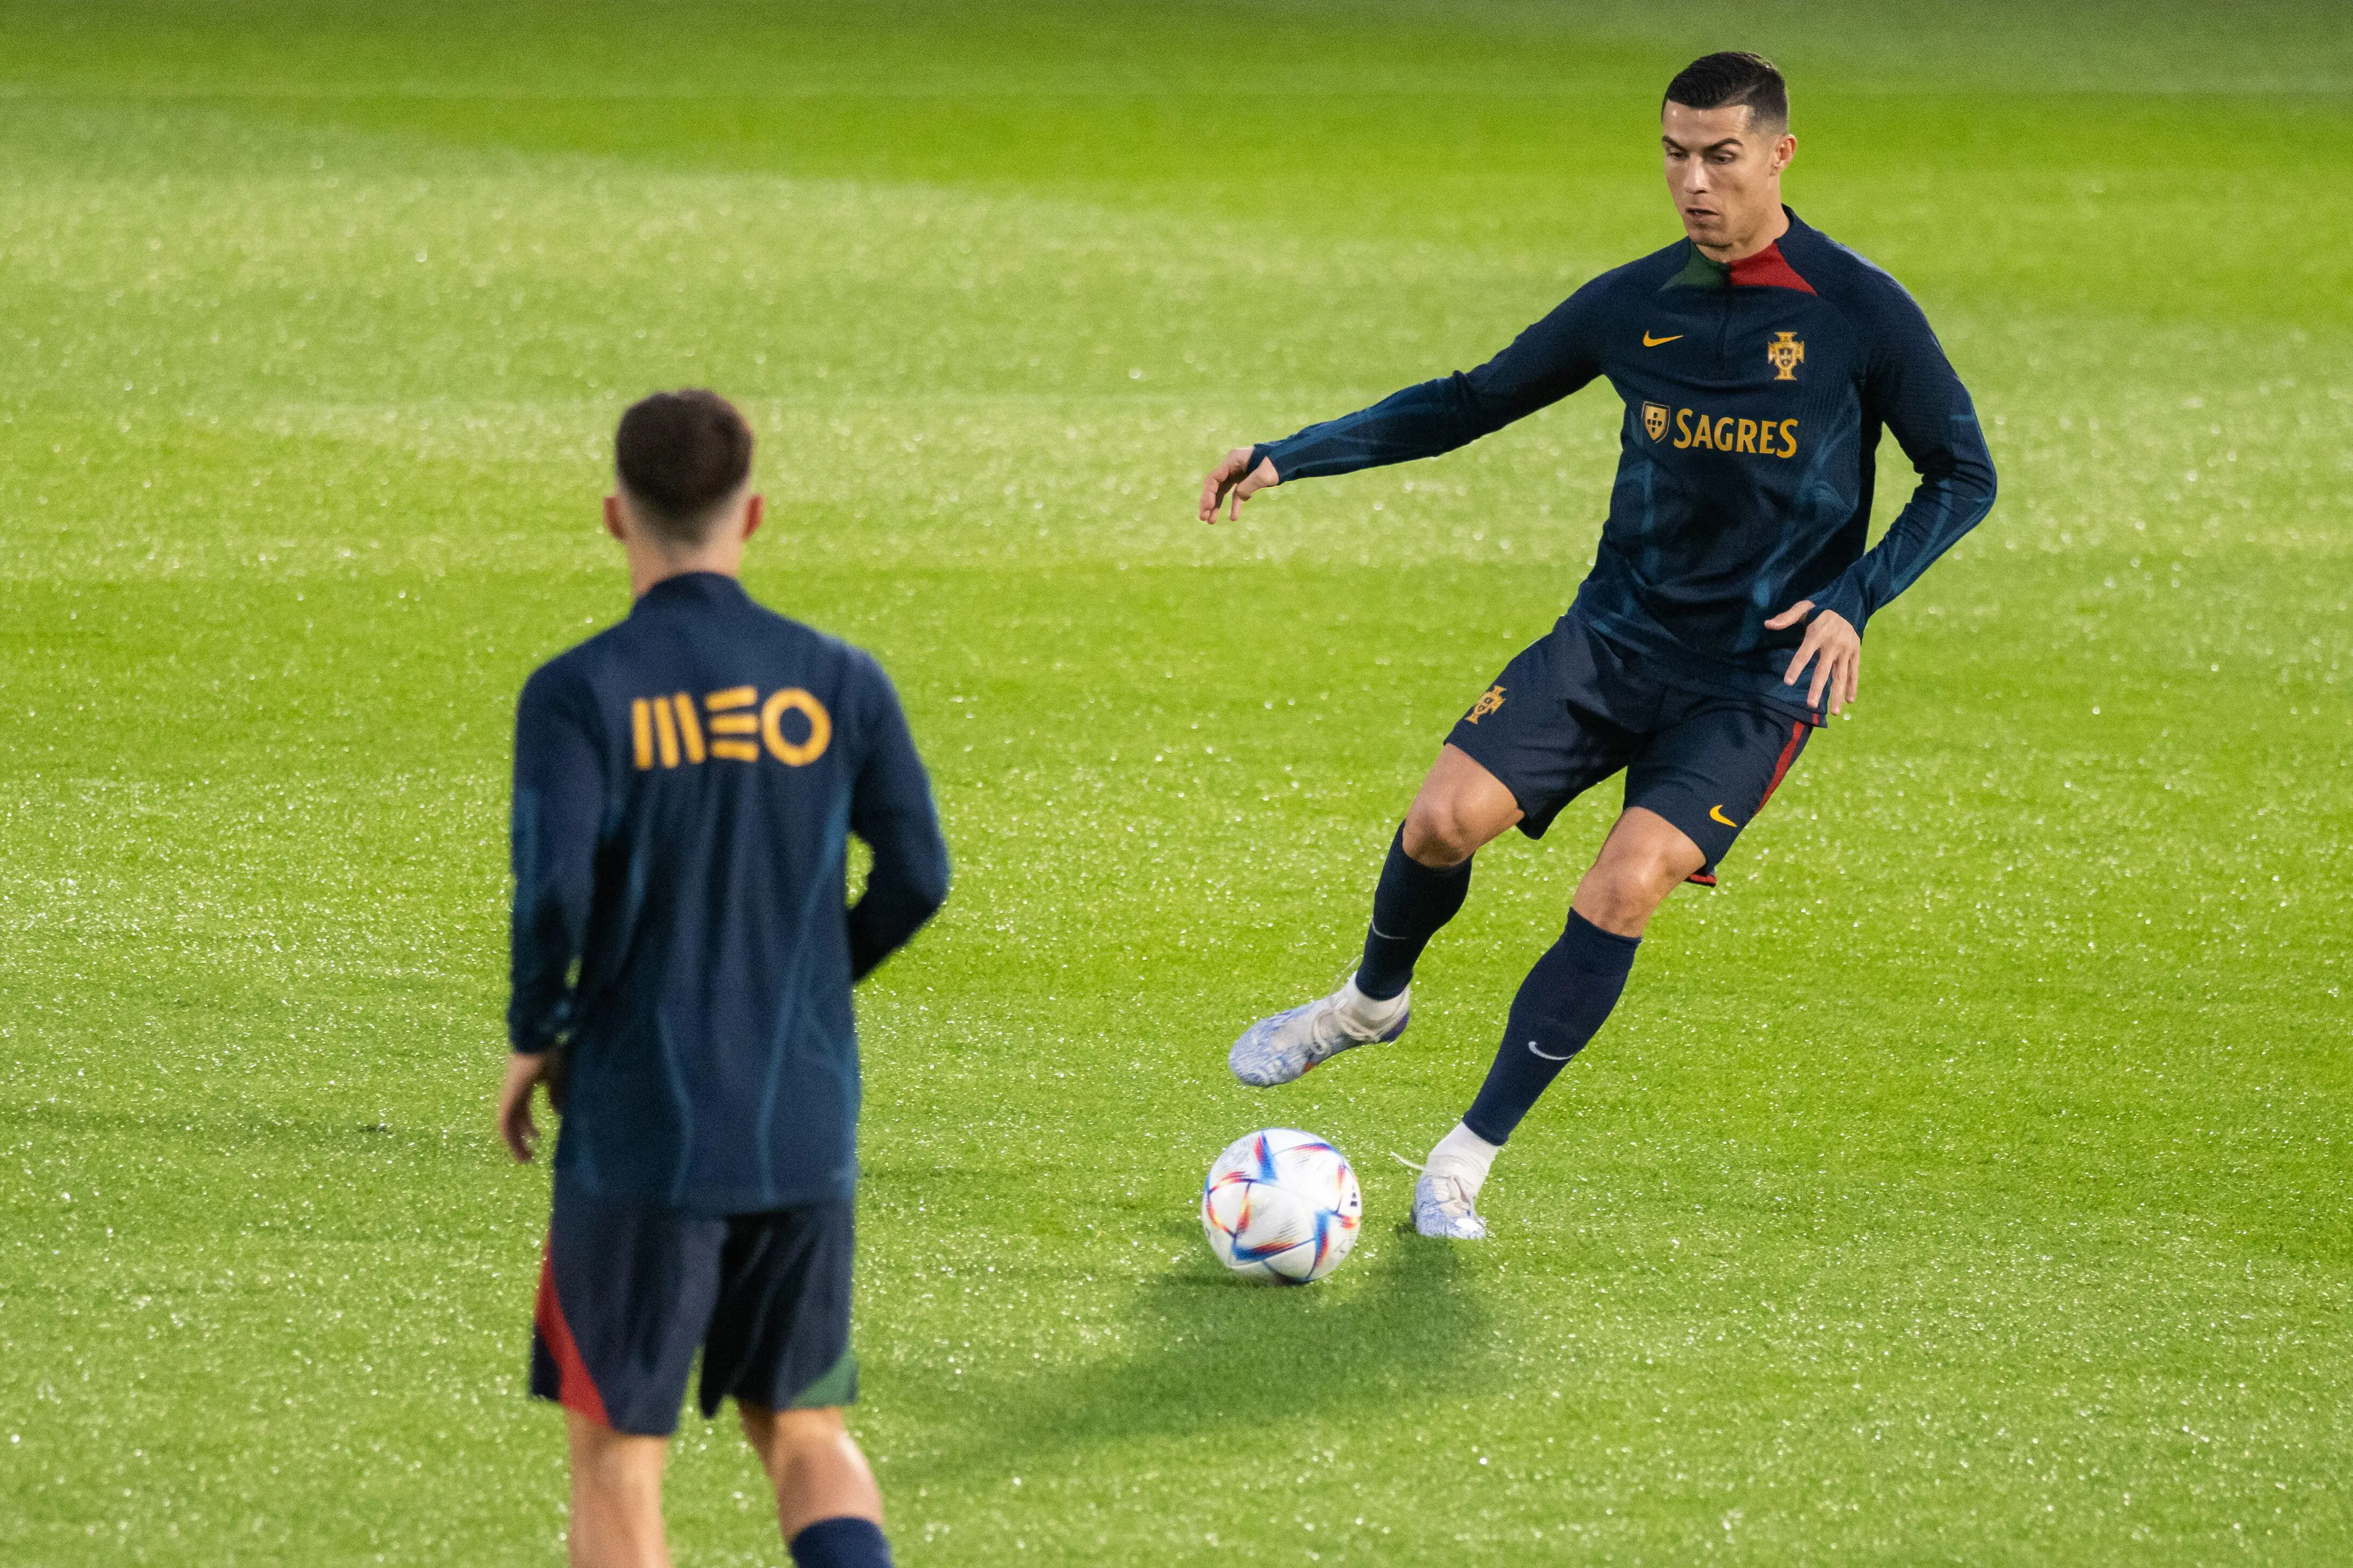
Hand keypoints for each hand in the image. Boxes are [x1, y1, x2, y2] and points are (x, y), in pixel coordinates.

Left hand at [497, 1052, 552, 1162]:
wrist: (537, 1039)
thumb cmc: (549, 1052)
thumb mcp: (557, 1076)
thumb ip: (556, 1093)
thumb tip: (557, 1112)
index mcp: (524, 1085)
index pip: (522, 1110)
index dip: (528, 1127)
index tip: (537, 1139)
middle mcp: (513, 1092)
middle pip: (513, 1121)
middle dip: (521, 1139)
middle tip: (529, 1155)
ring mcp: (509, 1095)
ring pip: (507, 1126)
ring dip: (515, 1144)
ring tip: (526, 1160)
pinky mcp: (508, 1098)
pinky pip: (505, 1124)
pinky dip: (511, 1138)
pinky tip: (519, 1148)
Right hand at [1197, 447, 1278, 523]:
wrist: (1291, 458)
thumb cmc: (1278, 463)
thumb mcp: (1264, 475)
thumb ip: (1248, 486)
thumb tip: (1239, 497)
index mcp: (1233, 460)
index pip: (1213, 479)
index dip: (1208, 495)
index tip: (1206, 509)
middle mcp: (1232, 465)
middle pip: (1215, 485)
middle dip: (1208, 502)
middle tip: (1203, 518)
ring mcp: (1239, 472)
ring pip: (1223, 491)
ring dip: (1216, 505)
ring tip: (1211, 521)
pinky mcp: (1247, 479)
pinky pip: (1236, 493)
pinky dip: (1234, 505)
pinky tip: (1233, 517)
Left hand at [1765, 600, 1860, 714]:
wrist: (1847, 603)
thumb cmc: (1820, 609)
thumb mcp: (1802, 607)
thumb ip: (1786, 617)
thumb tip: (1768, 624)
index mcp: (1817, 634)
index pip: (1804, 654)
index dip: (1796, 667)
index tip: (1788, 681)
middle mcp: (1833, 643)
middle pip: (1824, 669)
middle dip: (1818, 688)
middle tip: (1811, 705)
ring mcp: (1846, 649)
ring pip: (1841, 674)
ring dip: (1837, 693)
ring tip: (1834, 711)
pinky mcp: (1856, 651)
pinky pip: (1854, 671)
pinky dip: (1852, 686)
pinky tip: (1849, 700)